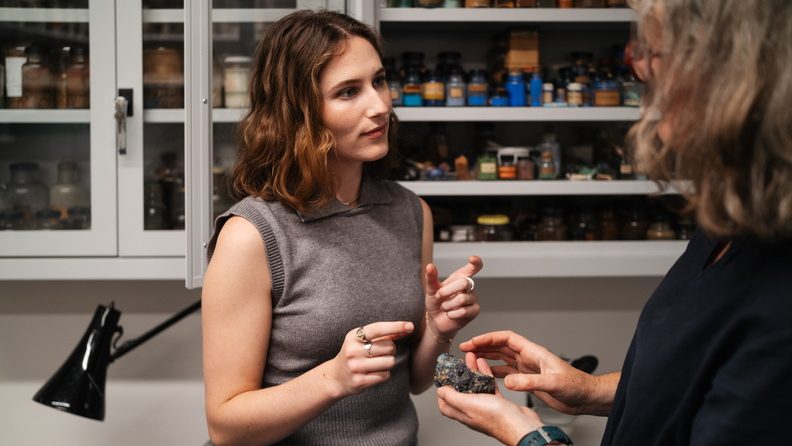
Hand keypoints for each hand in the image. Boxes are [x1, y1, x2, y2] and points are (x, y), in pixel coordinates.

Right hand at [326, 321, 413, 397]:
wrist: (336, 377)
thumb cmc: (355, 354)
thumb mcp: (362, 341)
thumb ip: (382, 335)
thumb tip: (406, 328)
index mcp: (353, 336)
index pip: (378, 329)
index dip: (395, 326)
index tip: (410, 326)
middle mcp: (353, 351)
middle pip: (389, 347)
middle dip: (390, 350)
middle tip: (379, 353)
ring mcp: (356, 367)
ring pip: (389, 362)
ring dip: (388, 363)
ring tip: (376, 364)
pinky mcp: (360, 381)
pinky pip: (385, 375)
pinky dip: (384, 374)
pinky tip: (373, 373)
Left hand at [425, 256, 482, 338]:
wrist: (436, 321)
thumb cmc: (435, 303)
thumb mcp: (431, 290)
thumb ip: (431, 278)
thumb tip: (430, 266)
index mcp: (459, 278)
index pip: (471, 268)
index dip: (475, 263)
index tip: (472, 258)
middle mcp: (469, 287)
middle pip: (464, 283)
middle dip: (447, 291)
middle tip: (438, 296)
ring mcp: (473, 298)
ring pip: (462, 299)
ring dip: (448, 305)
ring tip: (445, 307)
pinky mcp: (475, 311)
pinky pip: (463, 311)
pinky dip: (452, 314)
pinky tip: (450, 314)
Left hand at [437, 353, 542, 445]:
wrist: (521, 424)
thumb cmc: (497, 418)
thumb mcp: (469, 405)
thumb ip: (453, 397)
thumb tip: (439, 392)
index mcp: (463, 413)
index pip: (446, 403)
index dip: (442, 390)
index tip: (443, 377)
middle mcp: (474, 411)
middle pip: (462, 391)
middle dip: (459, 375)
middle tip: (459, 361)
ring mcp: (487, 406)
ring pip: (477, 386)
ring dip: (473, 371)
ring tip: (471, 357)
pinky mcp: (499, 403)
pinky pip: (489, 386)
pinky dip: (486, 375)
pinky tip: (484, 365)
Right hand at [459, 331, 605, 415]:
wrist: (584, 397)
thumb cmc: (575, 385)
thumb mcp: (552, 383)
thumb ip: (530, 382)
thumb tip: (508, 381)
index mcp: (533, 352)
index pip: (506, 338)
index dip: (489, 338)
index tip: (474, 342)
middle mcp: (528, 358)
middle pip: (500, 346)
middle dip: (482, 346)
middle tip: (466, 349)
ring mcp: (527, 368)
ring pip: (501, 358)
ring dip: (486, 358)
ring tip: (471, 360)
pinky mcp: (528, 379)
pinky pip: (506, 372)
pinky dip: (494, 372)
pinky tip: (485, 376)